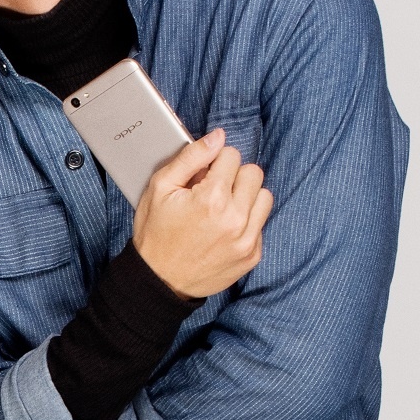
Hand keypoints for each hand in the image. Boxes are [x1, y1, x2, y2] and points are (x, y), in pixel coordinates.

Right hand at [132, 132, 273, 298]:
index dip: (214, 163)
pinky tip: (224, 231)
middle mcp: (235, 218)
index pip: (232, 155)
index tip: (201, 179)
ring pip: (264, 196)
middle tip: (212, 193)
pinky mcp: (252, 255)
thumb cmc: (155, 234)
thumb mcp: (160, 188)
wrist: (158, 282)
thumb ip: (190, 157)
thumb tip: (218, 137)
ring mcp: (247, 240)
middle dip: (233, 177)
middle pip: (253, 172)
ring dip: (245, 198)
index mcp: (212, 198)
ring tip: (222, 210)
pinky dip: (246, 223)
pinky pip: (261, 224)